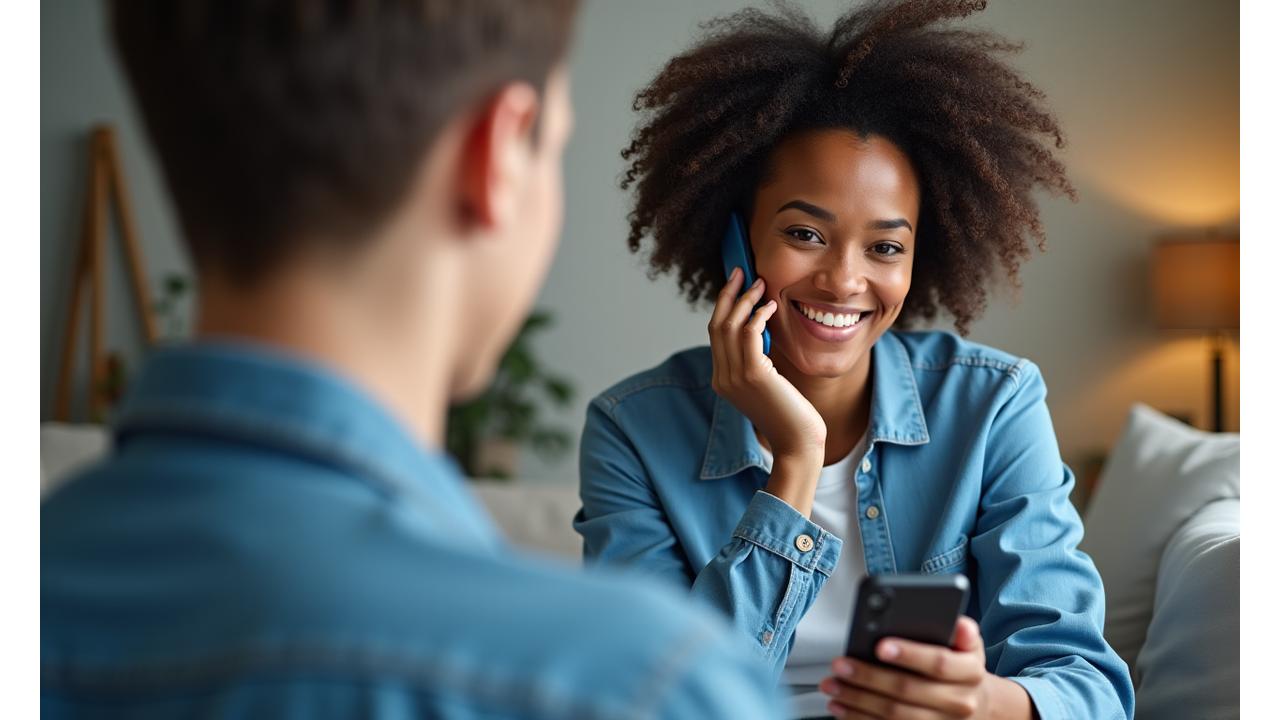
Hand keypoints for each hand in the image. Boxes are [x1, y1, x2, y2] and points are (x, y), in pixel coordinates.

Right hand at [708, 268, 825, 462]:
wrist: (798, 443)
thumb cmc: (790, 415)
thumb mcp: (767, 385)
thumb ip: (757, 361)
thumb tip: (759, 332)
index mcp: (723, 380)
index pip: (715, 334)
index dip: (724, 306)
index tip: (736, 285)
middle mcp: (723, 378)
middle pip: (716, 325)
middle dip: (728, 294)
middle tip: (741, 272)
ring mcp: (734, 377)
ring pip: (729, 325)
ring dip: (745, 300)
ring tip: (760, 284)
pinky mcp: (753, 375)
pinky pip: (749, 333)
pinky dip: (758, 315)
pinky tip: (771, 307)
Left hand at [819, 616, 1021, 719]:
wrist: (977, 706)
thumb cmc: (961, 667)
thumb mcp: (969, 644)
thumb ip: (962, 631)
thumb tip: (958, 624)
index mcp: (970, 672)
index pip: (939, 663)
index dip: (909, 654)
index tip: (880, 645)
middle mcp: (959, 702)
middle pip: (907, 690)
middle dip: (869, 676)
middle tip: (840, 665)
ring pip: (894, 714)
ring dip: (857, 700)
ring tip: (832, 685)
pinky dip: (859, 719)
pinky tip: (840, 707)